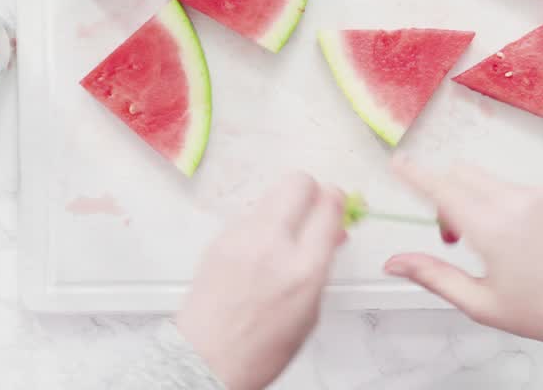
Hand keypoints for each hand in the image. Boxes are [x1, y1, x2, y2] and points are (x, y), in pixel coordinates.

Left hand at [179, 174, 345, 389]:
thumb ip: (320, 265)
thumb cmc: (257, 350)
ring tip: (284, 234)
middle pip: (298, 182)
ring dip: (283, 207)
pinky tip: (259, 249)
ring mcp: (240, 238)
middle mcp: (271, 245)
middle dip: (310, 189)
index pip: (329, 204)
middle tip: (312, 206)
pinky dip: (259, 224)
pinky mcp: (219, 238)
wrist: (206, 359)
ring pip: (271, 194)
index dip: (337, 199)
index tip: (336, 202)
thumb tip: (330, 234)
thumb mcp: (308, 313)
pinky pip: (248, 216)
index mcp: (303, 269)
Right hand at [383, 156, 542, 389]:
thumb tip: (393, 262)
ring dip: (476, 200)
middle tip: (454, 238)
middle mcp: (516, 201)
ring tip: (494, 245)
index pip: (441, 189)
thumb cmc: (542, 312)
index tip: (398, 163)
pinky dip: (504, 203)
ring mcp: (540, 193)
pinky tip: (523, 241)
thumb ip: (433, 276)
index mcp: (492, 229)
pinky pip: (515, 187)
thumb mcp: (479, 303)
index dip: (415, 176)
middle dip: (446, 197)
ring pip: (488, 181)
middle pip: (461, 175)